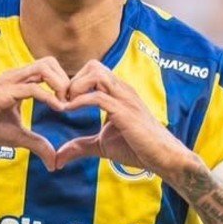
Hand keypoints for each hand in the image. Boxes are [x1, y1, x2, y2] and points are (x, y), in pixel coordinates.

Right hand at [0, 58, 69, 170]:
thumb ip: (37, 144)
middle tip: (71, 102)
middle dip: (66, 79)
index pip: (49, 70)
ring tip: (65, 104)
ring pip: (43, 68)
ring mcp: (9, 82)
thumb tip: (54, 162)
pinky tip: (58, 109)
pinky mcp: (3, 92)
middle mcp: (16, 77)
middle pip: (50, 62)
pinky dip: (48, 97)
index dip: (64, 84)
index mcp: (20, 82)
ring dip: (60, 84)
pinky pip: (32, 88)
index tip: (72, 104)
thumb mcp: (17, 137)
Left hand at [56, 61, 194, 176]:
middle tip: (62, 101)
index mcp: (118, 93)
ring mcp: (125, 98)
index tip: (62, 101)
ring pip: (95, 74)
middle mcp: (122, 90)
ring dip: (75, 87)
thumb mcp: (102, 146)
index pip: (93, 71)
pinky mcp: (125, 112)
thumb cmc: (137, 148)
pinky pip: (98, 96)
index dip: (74, 82)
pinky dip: (79, 101)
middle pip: (93, 66)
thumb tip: (58, 157)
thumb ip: (80, 146)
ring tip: (65, 105)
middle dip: (72, 80)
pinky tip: (69, 111)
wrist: (163, 158)